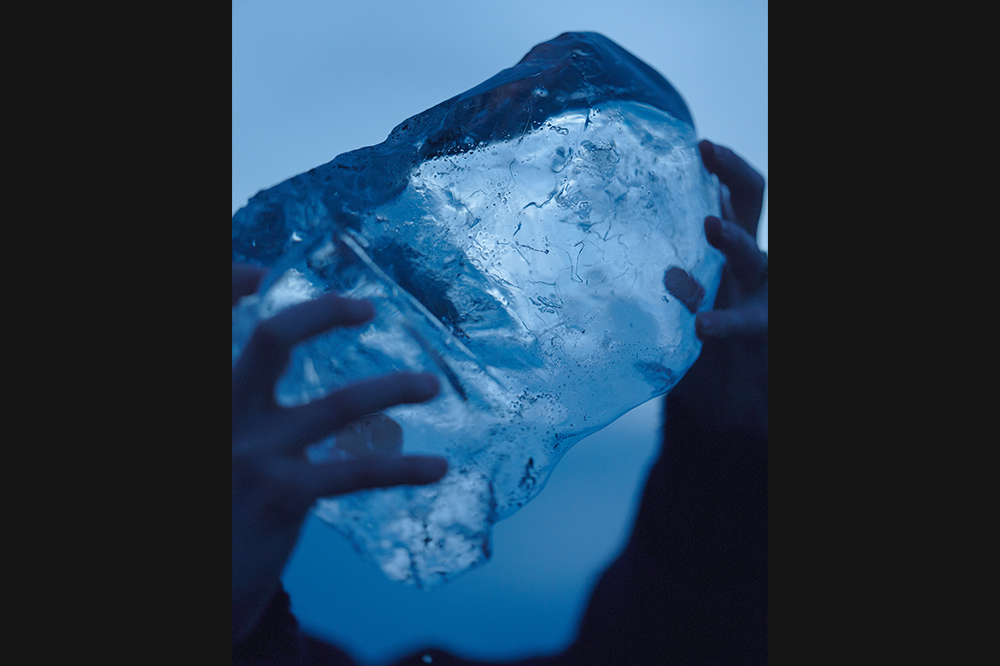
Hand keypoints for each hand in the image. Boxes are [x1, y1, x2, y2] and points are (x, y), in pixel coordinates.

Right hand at [232, 264, 446, 642]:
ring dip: (392, 388)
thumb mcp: (223, 449)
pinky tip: (438, 468)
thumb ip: (247, 412)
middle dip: (321, 314)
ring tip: (430, 385)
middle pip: (272, 340)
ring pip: (338, 404)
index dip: (228, 286)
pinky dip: (404, 467)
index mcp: (213, 400)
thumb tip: (301, 391)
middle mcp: (226, 416)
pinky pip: (359, 470)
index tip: (258, 272)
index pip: (215, 324)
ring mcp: (255, 454)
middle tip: (367, 308)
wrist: (205, 587)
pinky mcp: (285, 495)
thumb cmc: (222, 509)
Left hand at [665, 141, 767, 442]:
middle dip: (733, 174)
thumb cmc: (685, 345)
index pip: (730, 193)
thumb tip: (571, 252)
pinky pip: (745, 322)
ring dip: (732, 239)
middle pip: (751, 203)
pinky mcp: (760, 333)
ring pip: (754, 257)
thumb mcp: (662, 305)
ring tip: (711, 227)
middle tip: (710, 152)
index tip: (696, 141)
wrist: (725, 407)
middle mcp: (745, 263)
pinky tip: (700, 323)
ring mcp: (757, 296)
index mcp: (722, 248)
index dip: (720, 165)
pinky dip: (722, 320)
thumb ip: (637, 280)